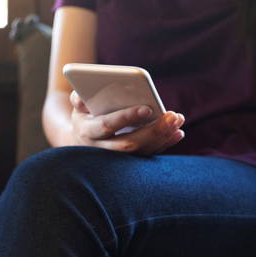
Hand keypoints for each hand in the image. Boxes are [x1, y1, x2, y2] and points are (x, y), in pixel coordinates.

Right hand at [67, 91, 184, 154]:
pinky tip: (177, 132)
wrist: (83, 137)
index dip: (126, 117)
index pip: (108, 125)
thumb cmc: (85, 113)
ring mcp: (117, 158)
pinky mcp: (130, 160)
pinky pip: (149, 154)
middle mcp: (102, 149)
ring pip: (142, 152)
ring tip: (177, 120)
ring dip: (163, 137)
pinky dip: (165, 144)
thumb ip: (79, 97)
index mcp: (88, 131)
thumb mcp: (78, 104)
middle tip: (172, 116)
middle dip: (153, 131)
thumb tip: (82, 97)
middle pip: (130, 144)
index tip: (147, 108)